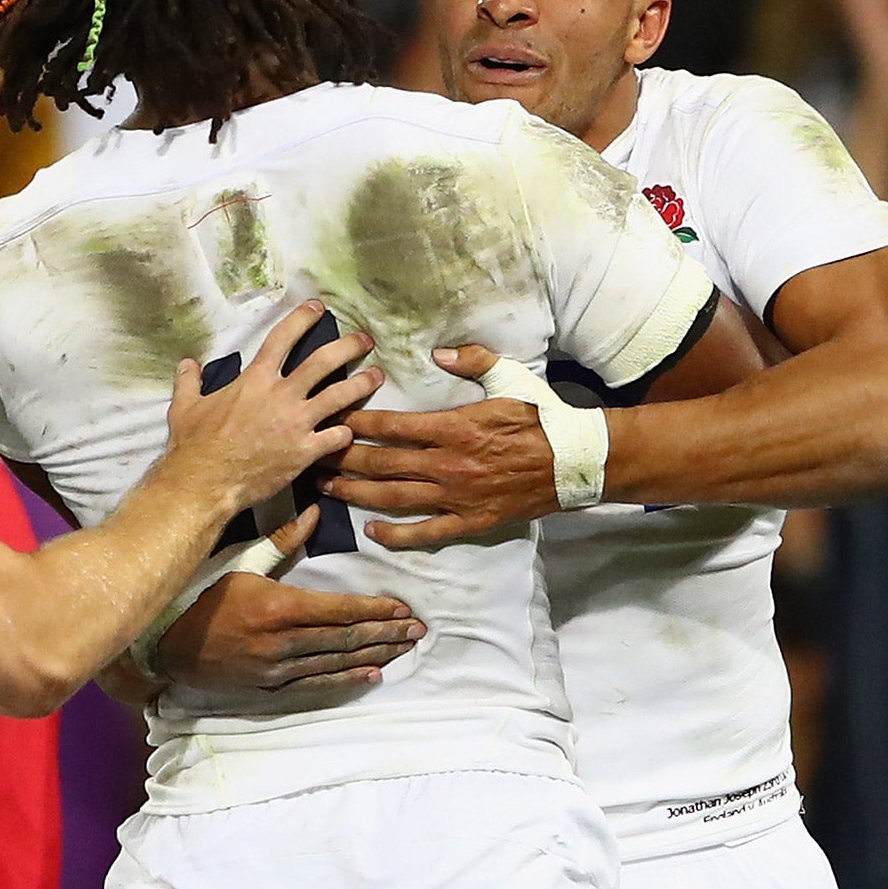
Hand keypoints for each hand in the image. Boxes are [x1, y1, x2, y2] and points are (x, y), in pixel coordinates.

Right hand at [157, 552, 424, 693]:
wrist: (163, 643)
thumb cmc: (199, 594)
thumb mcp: (239, 560)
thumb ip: (280, 540)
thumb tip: (315, 511)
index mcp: (278, 607)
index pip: (340, 610)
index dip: (375, 610)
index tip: (402, 607)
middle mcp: (282, 642)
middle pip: (346, 639)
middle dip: (385, 633)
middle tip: (418, 630)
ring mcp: (276, 670)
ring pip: (336, 663)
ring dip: (374, 655)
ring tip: (404, 649)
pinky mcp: (269, 688)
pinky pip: (315, 685)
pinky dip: (345, 680)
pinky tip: (371, 675)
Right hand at [166, 301, 381, 512]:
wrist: (205, 482)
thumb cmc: (194, 444)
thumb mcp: (185, 407)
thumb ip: (189, 382)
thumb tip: (187, 364)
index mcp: (255, 379)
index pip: (283, 338)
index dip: (302, 319)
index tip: (318, 308)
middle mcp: (282, 395)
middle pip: (324, 361)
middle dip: (348, 346)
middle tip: (365, 340)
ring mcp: (297, 423)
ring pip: (340, 395)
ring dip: (362, 384)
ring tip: (377, 376)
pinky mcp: (305, 451)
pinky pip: (336, 437)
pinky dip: (346, 433)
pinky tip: (349, 432)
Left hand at [322, 345, 559, 548]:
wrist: (573, 461)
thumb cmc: (540, 417)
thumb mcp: (509, 378)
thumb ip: (472, 362)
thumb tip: (438, 353)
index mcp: (454, 427)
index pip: (393, 426)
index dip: (358, 423)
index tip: (333, 418)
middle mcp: (448, 464)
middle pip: (383, 463)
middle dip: (344, 459)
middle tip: (313, 456)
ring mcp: (457, 496)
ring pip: (394, 497)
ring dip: (357, 493)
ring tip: (327, 488)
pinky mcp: (469, 521)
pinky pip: (425, 532)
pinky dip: (396, 534)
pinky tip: (372, 530)